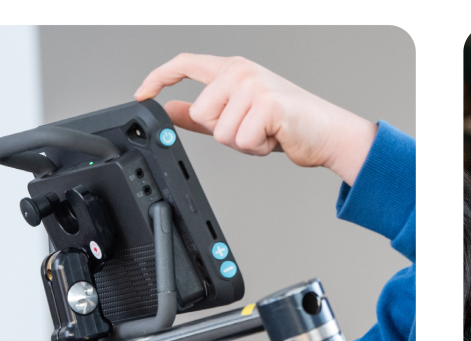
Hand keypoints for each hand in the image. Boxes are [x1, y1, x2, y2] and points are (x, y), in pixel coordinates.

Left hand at [132, 53, 376, 184]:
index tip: (141, 94)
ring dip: (242, 143)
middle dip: (222, 132)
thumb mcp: (238, 115)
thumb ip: (201, 114)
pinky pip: (241, 139)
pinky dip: (257, 148)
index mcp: (233, 70)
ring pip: (220, 131)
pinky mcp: (267, 104)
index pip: (185, 63)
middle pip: (200, 112)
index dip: (158, 78)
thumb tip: (168, 111)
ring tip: (266, 133)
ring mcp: (255, 85)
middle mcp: (242, 72)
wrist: (329, 133)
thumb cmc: (288, 124)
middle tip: (251, 129)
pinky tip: (275, 138)